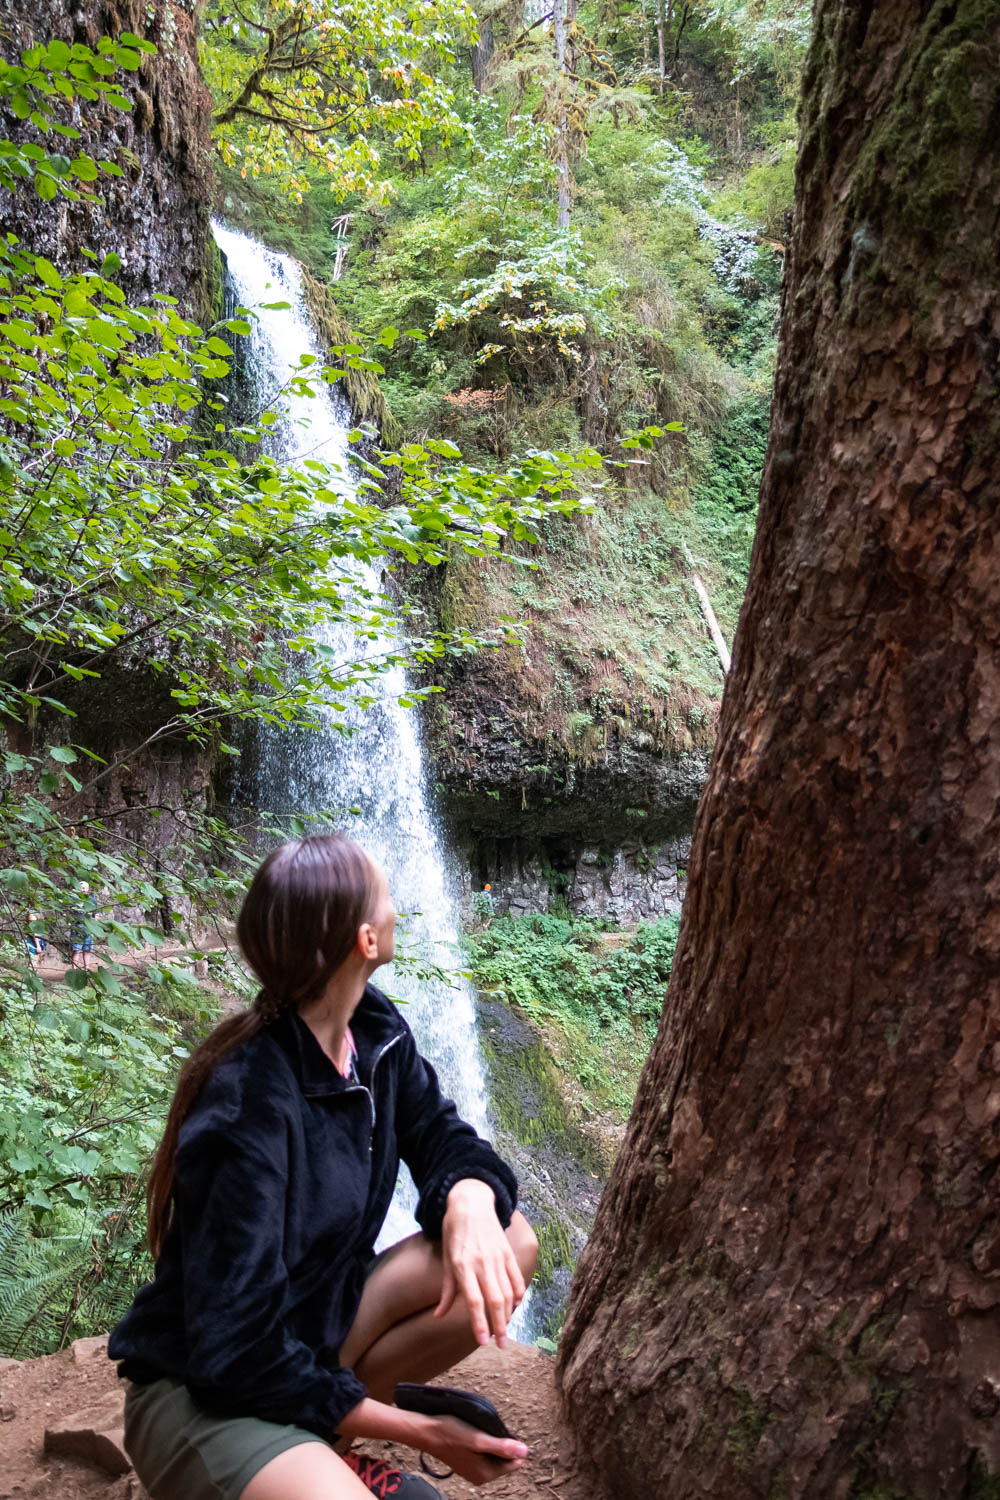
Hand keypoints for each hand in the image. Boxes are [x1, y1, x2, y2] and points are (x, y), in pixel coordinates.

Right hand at [421, 1414, 527, 1485]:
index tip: (498, 1432)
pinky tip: (474, 1432)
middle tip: (487, 1429)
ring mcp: (474, 1469)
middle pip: (505, 1458)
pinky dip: (483, 1441)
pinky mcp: (468, 1461)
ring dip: (492, 1440)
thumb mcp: (478, 1439)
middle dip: (501, 1442)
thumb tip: (525, 1452)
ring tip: (479, 1429)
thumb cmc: (450, 1434)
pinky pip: (485, 1452)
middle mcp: (481, 1476)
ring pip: (495, 1453)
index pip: (514, 1462)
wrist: (426, 1431)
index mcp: (486, 1474)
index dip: (512, 1444)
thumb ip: (501, 1447)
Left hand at [435, 1179, 525, 1346]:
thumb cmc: (454, 1231)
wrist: (472, 1201)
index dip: (479, 1323)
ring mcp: (498, 1257)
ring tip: (506, 1331)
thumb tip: (438, 1316)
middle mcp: (482, 1263)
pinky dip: (518, 1294)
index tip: (482, 1342)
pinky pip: (516, 1277)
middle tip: (501, 1345)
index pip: (474, 1300)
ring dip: (509, 1314)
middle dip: (499, 1325)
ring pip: (508, 1291)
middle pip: (495, 1299)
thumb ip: (447, 1289)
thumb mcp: (446, 1257)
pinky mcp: (508, 1252)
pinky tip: (515, 1306)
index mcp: (463, 1265)